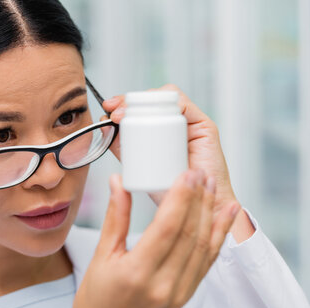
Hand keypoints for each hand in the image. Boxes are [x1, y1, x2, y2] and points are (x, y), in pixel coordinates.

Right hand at [72, 170, 239, 307]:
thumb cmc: (96, 301)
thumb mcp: (100, 256)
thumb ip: (114, 217)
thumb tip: (118, 182)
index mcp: (137, 273)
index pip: (167, 227)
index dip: (181, 197)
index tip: (187, 173)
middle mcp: (163, 284)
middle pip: (189, 234)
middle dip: (198, 199)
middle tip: (201, 172)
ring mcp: (179, 293)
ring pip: (203, 247)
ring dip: (211, 214)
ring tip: (213, 186)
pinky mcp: (186, 296)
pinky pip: (207, 262)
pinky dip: (218, 237)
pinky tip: (225, 217)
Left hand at [102, 86, 235, 214]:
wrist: (197, 208)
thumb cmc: (171, 191)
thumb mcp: (138, 166)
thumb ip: (122, 148)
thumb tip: (104, 128)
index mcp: (162, 130)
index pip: (143, 106)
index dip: (124, 104)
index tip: (107, 110)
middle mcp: (177, 123)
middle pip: (154, 99)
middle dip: (129, 101)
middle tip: (112, 113)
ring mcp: (192, 123)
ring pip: (168, 97)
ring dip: (144, 101)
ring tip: (124, 116)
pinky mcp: (205, 127)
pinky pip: (186, 106)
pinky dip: (167, 104)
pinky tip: (152, 115)